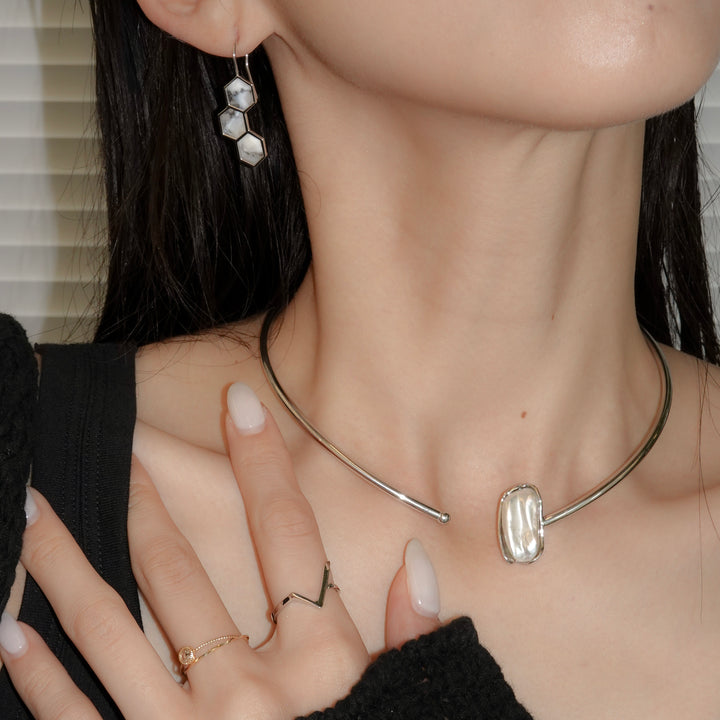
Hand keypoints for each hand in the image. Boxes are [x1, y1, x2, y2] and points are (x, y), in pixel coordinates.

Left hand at [0, 383, 440, 718]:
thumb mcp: (408, 702)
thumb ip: (414, 635)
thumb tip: (416, 558)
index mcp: (318, 665)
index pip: (289, 536)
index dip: (264, 463)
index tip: (237, 402)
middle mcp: (247, 691)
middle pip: (181, 572)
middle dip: (144, 503)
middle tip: (118, 451)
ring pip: (111, 630)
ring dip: (64, 567)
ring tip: (33, 510)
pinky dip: (41, 676)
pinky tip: (9, 628)